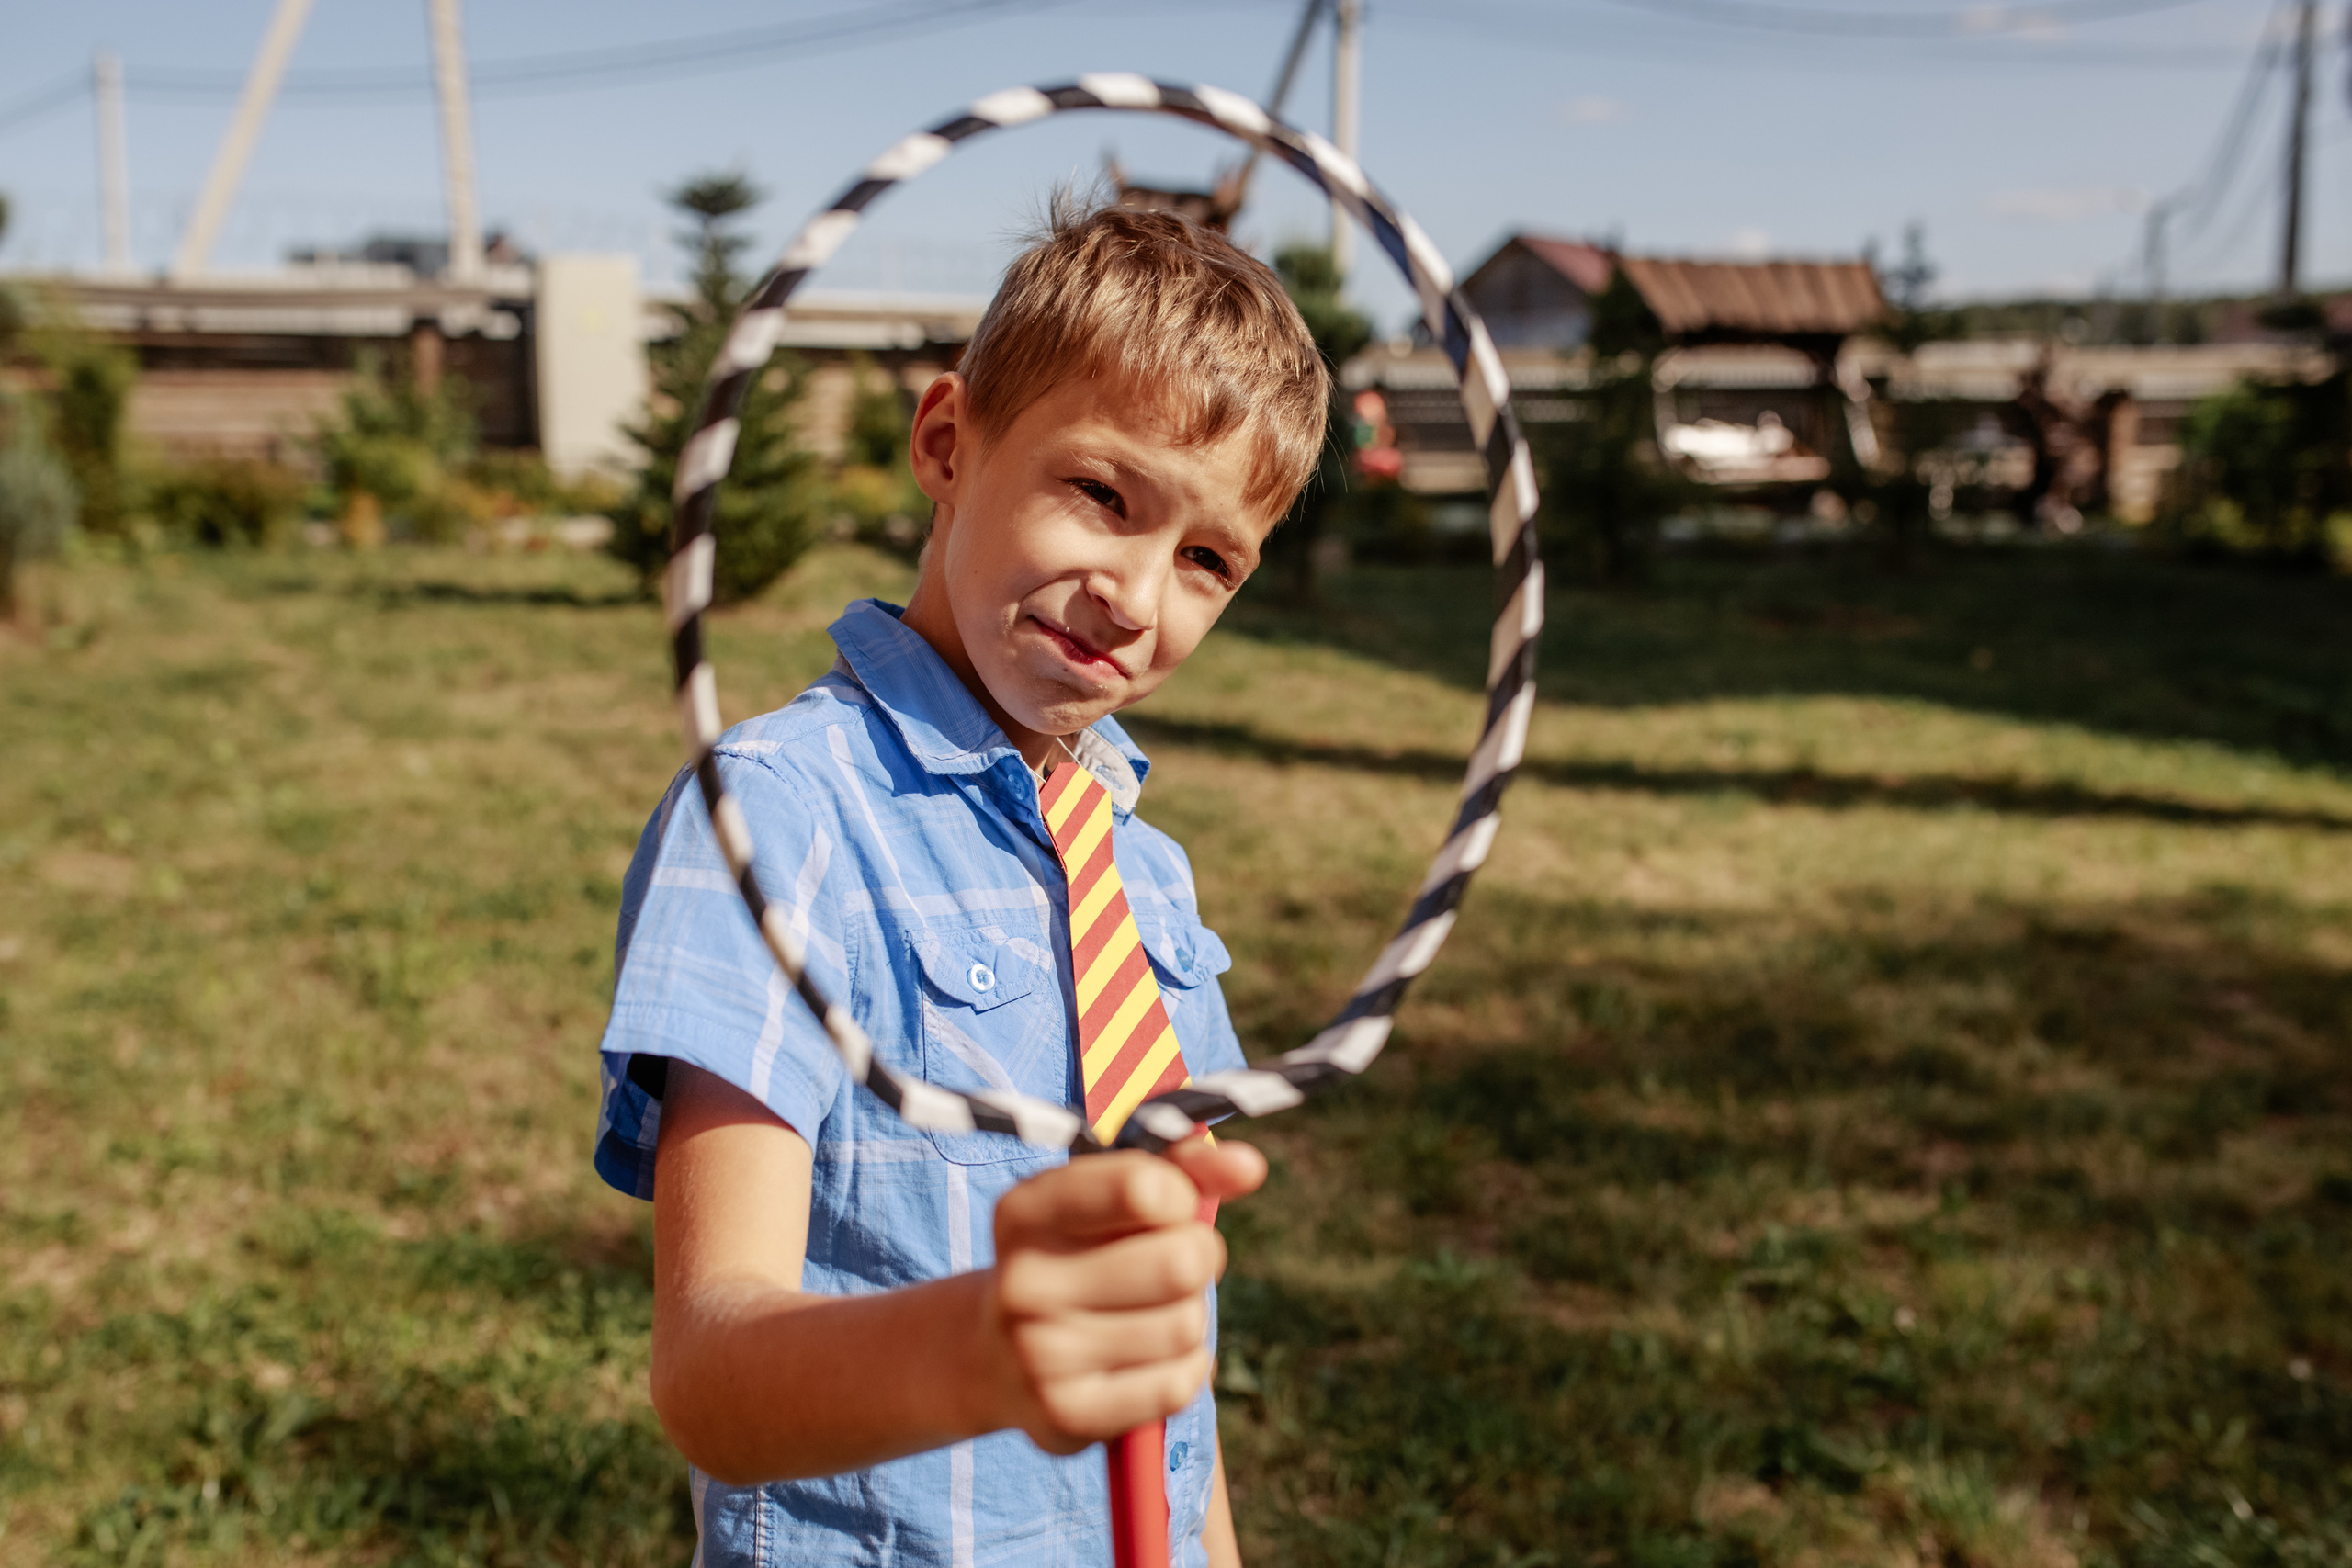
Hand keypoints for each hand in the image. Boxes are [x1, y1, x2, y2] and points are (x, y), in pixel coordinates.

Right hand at [977, 1136, 1266, 1453]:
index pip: (1141, 1188)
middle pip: (1181, 1262)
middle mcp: (1022, 1282)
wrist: (997, 1357)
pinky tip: (1148, 1358)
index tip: (1168, 1207)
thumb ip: (1181, 1170)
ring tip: (1150, 1314)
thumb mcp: (1108, 1200)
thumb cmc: (1077, 1259)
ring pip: (1186, 1325)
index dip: (1181, 1196)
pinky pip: (1180, 1384)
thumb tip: (1249, 1166)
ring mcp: (1039, 1354)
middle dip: (1198, 1258)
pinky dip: (1185, 1367)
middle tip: (1175, 1264)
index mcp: (1026, 1212)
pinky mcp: (1067, 1415)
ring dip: (1189, 1316)